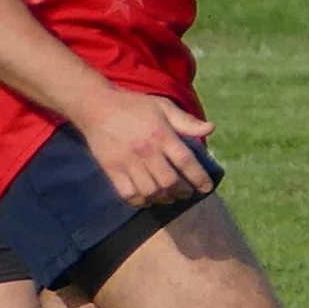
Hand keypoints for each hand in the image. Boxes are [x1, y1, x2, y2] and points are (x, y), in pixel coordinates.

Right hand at [74, 89, 216, 206]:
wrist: (96, 106)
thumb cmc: (134, 106)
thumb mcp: (163, 106)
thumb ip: (187, 121)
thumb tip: (211, 128)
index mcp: (161, 134)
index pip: (185, 161)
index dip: (199, 177)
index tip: (207, 188)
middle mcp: (146, 150)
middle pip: (169, 181)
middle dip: (182, 191)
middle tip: (186, 192)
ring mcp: (127, 161)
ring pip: (150, 191)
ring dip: (163, 198)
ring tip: (169, 196)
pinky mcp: (112, 169)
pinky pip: (129, 194)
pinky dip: (141, 201)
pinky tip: (147, 198)